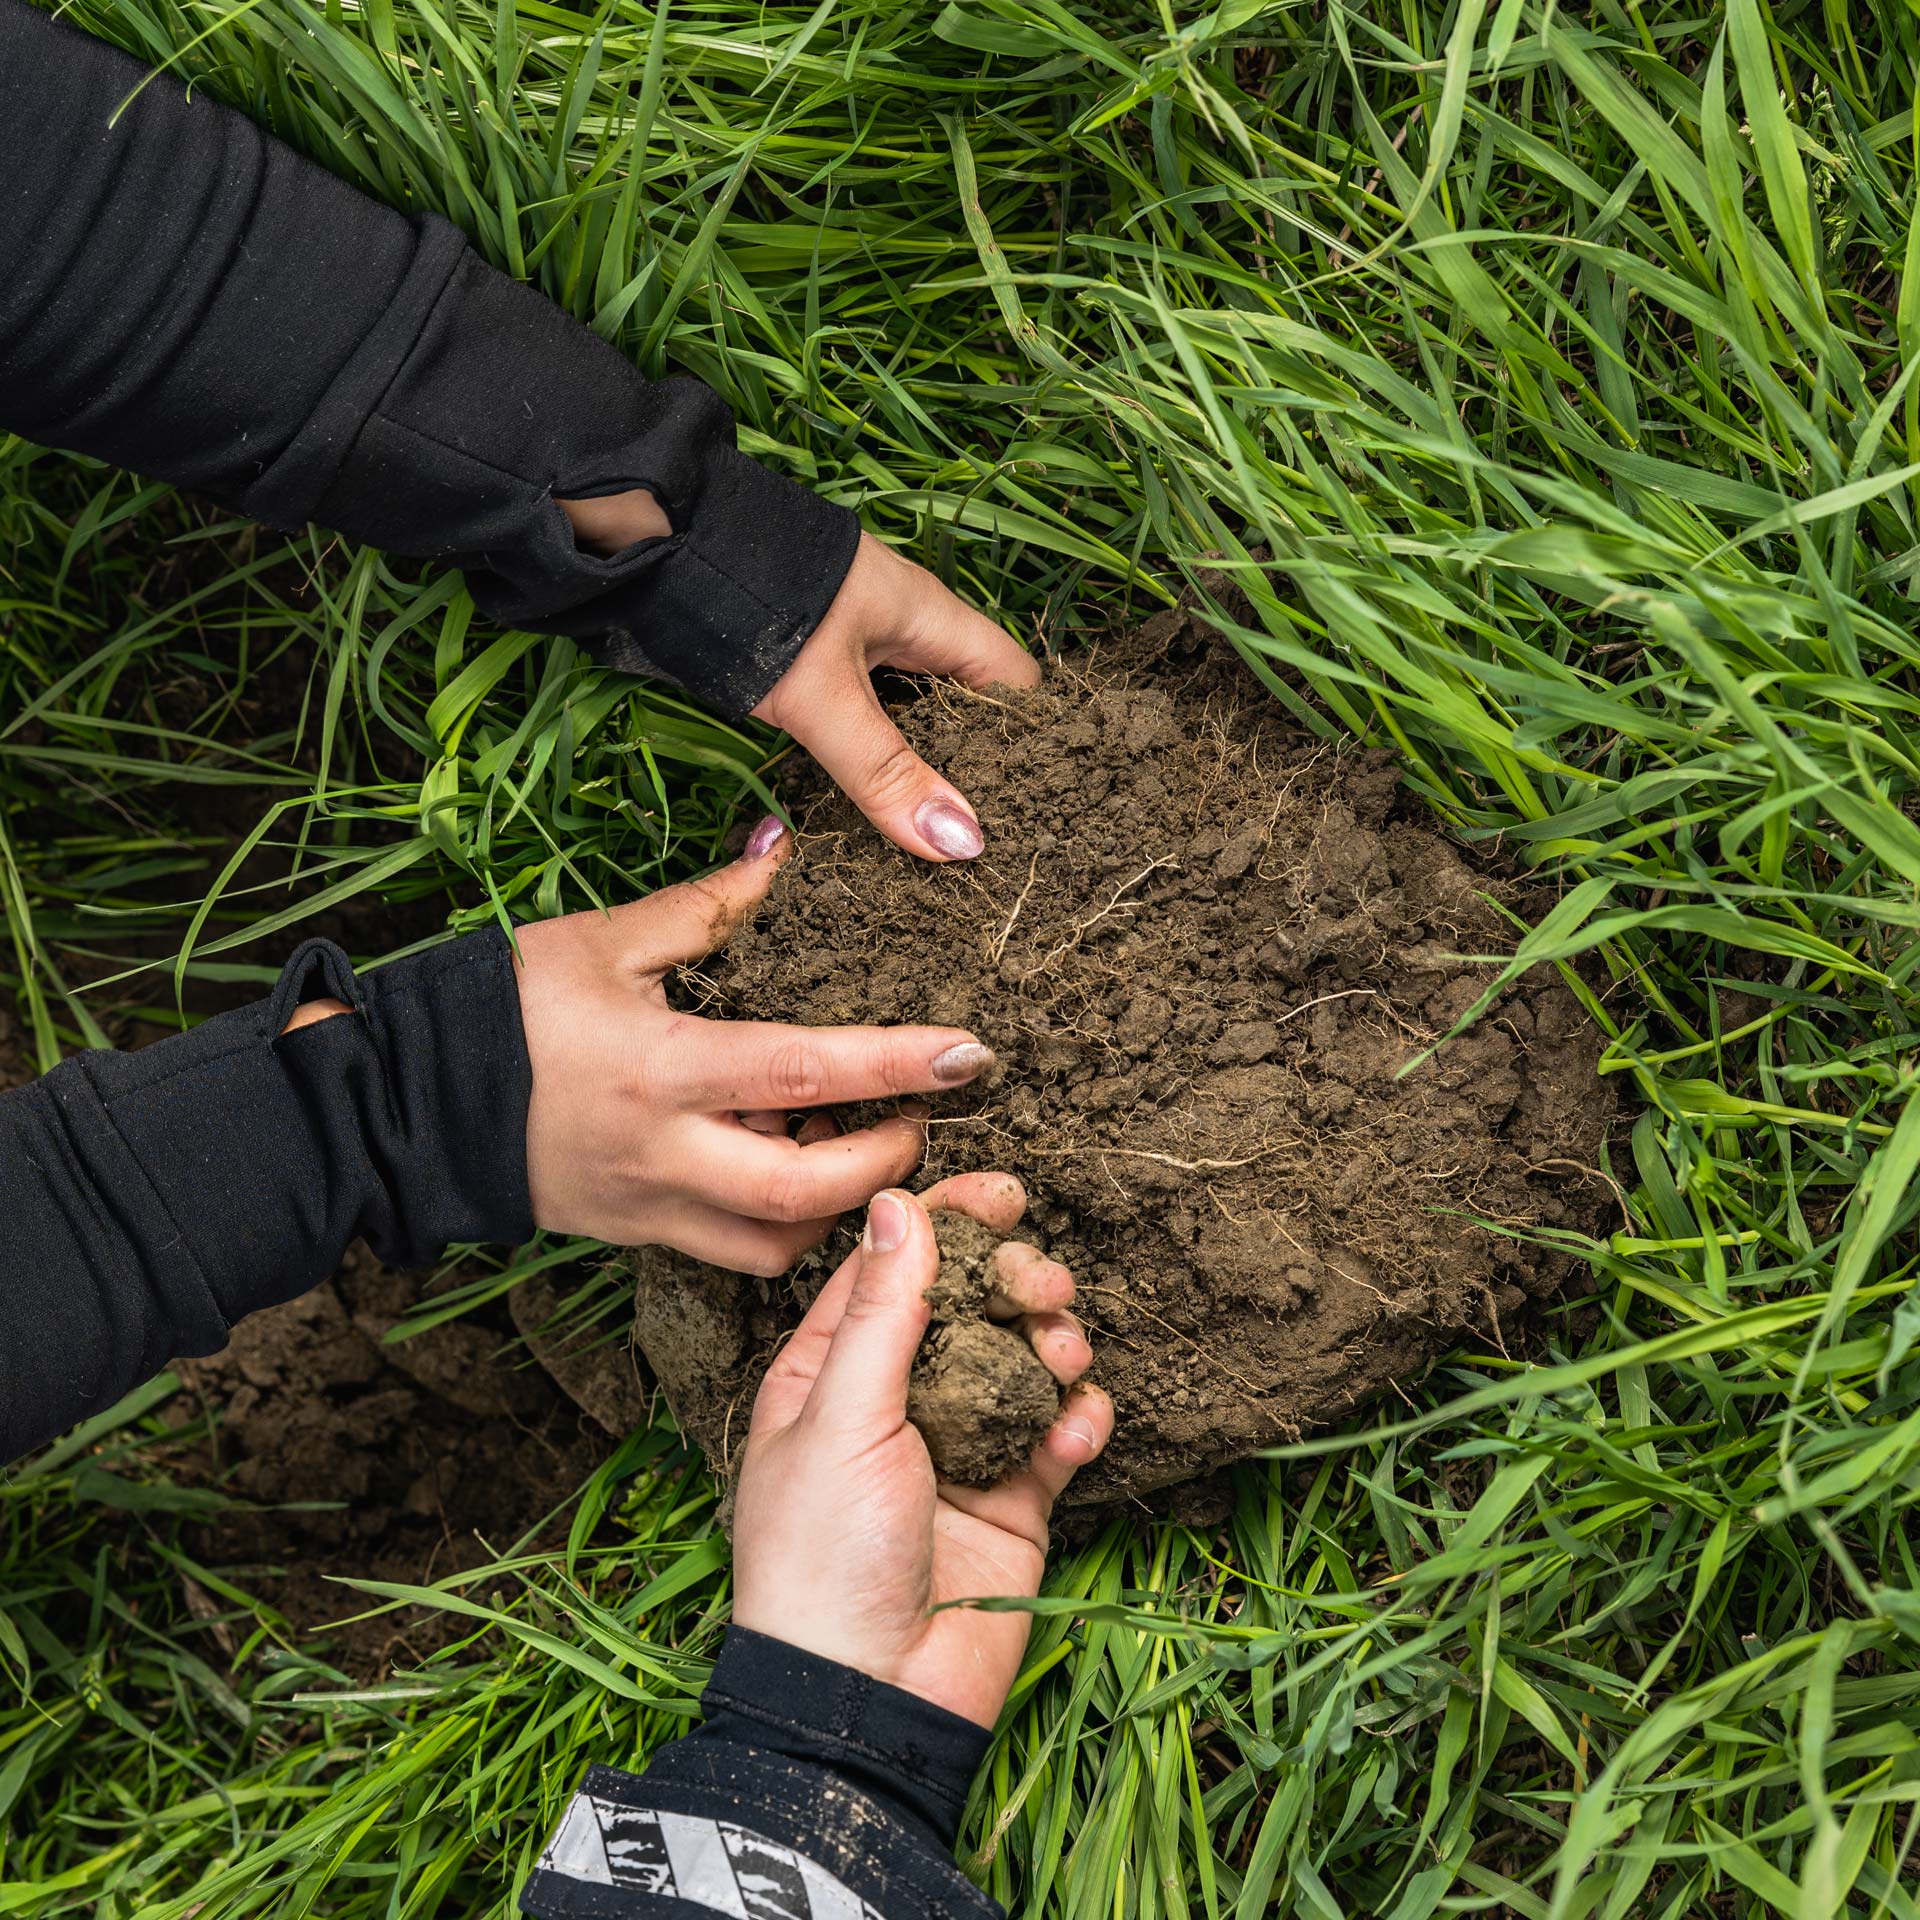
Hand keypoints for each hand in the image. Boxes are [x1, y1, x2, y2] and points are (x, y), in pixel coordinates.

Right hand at [510, 825, 995, 1271]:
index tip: (971, 1055)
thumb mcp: (602, 940)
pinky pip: (730, 1251)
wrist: (400, 1102)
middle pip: (807, 1192)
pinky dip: (779, 1221)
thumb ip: (708, 906)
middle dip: (885, 1164)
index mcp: (662, 1068)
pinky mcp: (635, 1235)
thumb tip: (783, 851)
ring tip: (849, 1141)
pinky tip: (783, 1164)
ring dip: (835, 1203)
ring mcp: (649, 1207)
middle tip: (918, 1118)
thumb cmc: (500, 1009)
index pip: (806, 1072)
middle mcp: (664, 1153)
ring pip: (775, 1243)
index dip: (897, 1065)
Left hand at [560, 495, 1037, 862]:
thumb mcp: (822, 696)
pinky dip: (874, 761)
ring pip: (915, 715)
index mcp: (932, 618)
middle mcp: (906, 628)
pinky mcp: (815, 661)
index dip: (1038, 740)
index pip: (1016, 682)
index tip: (1045, 807)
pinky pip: (868, 718)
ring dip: (923, 770)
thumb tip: (961, 844)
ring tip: (940, 846)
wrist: (651, 539)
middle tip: (993, 845)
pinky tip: (871, 810)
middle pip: (969, 705)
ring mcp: (859, 642)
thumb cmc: (750, 604)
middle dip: (982, 768)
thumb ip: (883, 770)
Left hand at [731, 1178, 1113, 1726]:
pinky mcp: (1012, 1502)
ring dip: (1052, 1343)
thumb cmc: (824, 1557)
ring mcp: (959, 1451)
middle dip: (1013, 1283)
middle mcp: (897, 1402)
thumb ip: (883, 1311)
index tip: (1003, 1192)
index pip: (894, 1271)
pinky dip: (1077, 1418)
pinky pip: (1056, 1436)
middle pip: (970, 1308)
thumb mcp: (842, 1417)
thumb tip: (895, 1203)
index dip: (947, 1223)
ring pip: (1021, 1363)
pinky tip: (1080, 1420)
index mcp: (832, 1374)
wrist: (868, 1702)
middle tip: (1043, 1285)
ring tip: (1063, 1353)